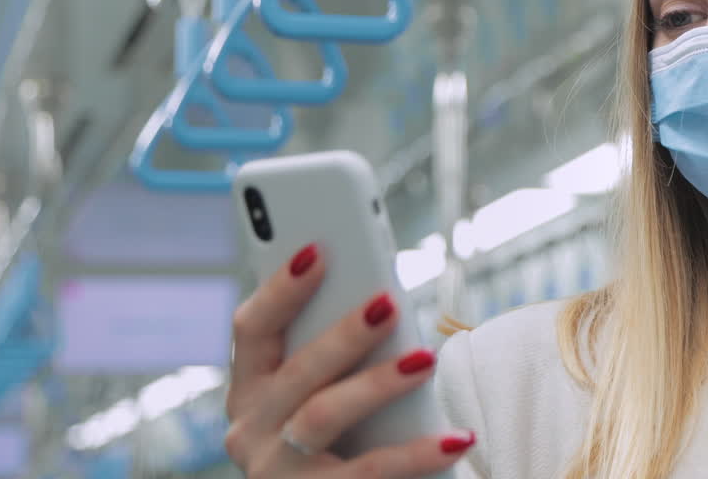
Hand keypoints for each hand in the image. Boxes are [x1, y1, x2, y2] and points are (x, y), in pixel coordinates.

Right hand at [223, 243, 474, 477]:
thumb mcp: (324, 392)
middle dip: (344, 334)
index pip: (252, 328)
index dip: (281, 288)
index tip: (317, 250)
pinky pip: (369, 472)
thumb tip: (381, 300)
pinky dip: (417, 454)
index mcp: (250, 389)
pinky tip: (457, 439)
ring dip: (378, 384)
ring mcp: (277, 472)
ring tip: (426, 359)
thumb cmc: (339, 438)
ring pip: (324, 416)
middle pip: (298, 371)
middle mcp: (250, 430)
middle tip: (388, 303)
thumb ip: (336, 354)